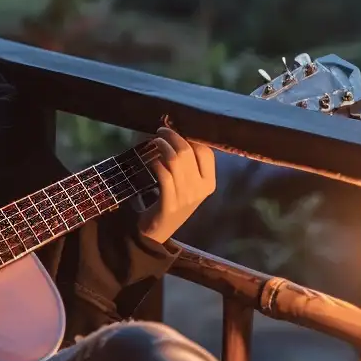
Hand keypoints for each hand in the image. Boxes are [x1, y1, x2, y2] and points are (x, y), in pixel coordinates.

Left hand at [137, 125, 216, 243]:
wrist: (159, 232)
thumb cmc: (174, 201)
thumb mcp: (189, 185)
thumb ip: (189, 164)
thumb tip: (179, 132)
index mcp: (209, 183)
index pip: (206, 152)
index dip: (192, 137)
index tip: (179, 129)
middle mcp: (200, 189)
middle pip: (188, 152)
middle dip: (173, 136)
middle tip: (161, 130)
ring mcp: (186, 198)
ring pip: (175, 161)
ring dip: (163, 146)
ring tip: (155, 140)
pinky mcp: (169, 204)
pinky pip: (164, 176)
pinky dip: (156, 163)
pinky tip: (151, 159)